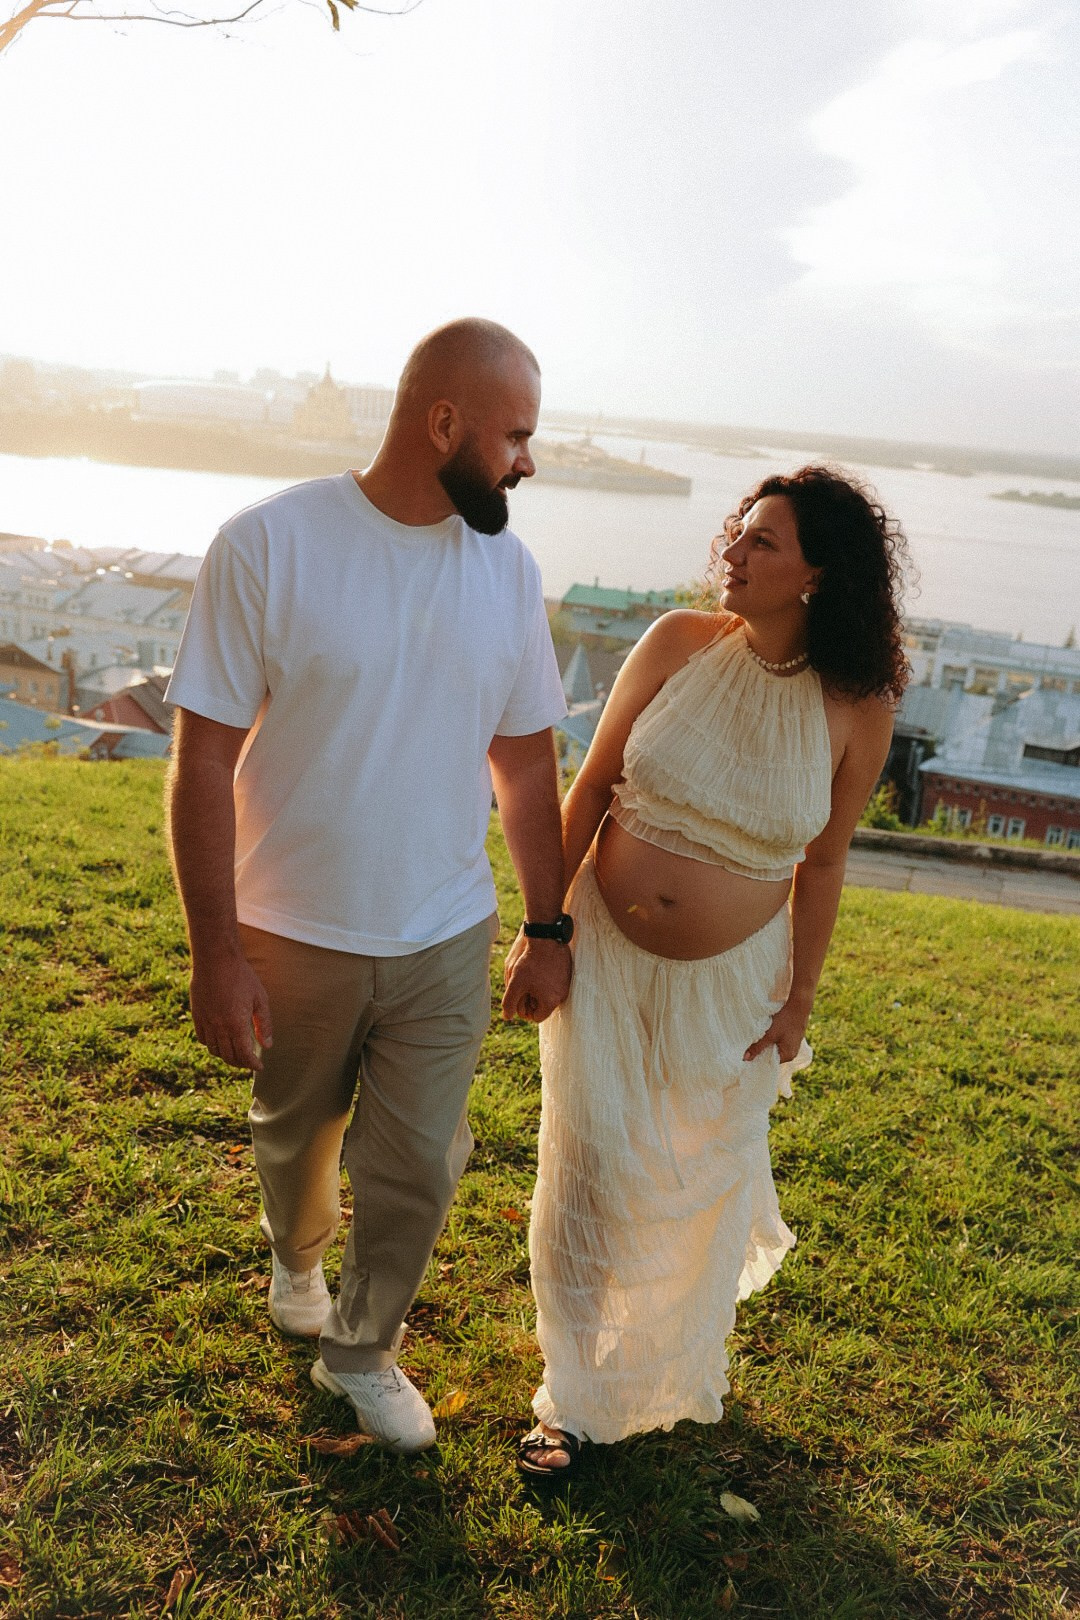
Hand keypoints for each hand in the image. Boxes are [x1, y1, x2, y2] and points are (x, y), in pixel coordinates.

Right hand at [189, 952, 273, 1070]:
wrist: (216, 960)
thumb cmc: (242, 977)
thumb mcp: (260, 999)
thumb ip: (264, 1024)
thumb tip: (267, 1045)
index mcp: (237, 1024)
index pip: (244, 1054)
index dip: (252, 1064)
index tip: (259, 1067)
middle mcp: (219, 1027)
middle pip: (229, 1056)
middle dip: (241, 1063)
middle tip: (249, 1063)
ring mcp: (206, 1022)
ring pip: (215, 1050)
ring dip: (226, 1056)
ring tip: (236, 1055)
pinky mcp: (197, 1015)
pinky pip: (203, 1039)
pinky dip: (212, 1046)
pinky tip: (220, 1042)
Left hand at [501, 933, 572, 1022]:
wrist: (545, 936)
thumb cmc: (529, 961)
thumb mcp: (514, 983)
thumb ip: (510, 1002)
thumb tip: (507, 1016)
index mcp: (551, 1002)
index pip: (536, 1017)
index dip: (524, 1008)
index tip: (519, 994)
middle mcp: (562, 996)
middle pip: (542, 1006)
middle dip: (531, 998)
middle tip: (523, 983)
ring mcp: (567, 984)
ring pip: (548, 994)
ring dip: (538, 988)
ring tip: (530, 974)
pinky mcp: (568, 973)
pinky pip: (554, 983)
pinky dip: (545, 979)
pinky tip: (538, 968)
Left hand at [743, 997, 808, 1063]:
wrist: (799, 1005)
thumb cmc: (785, 1020)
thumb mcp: (769, 1034)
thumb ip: (757, 1047)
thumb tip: (745, 1059)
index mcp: (787, 1056)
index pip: (769, 1062)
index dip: (758, 1059)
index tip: (747, 1056)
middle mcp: (792, 1054)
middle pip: (772, 1056)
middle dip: (762, 1051)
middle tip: (749, 1047)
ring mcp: (792, 1046)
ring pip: (775, 1048)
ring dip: (767, 1044)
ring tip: (758, 1039)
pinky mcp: (792, 1039)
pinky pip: (779, 1042)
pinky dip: (772, 1039)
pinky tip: (767, 1034)